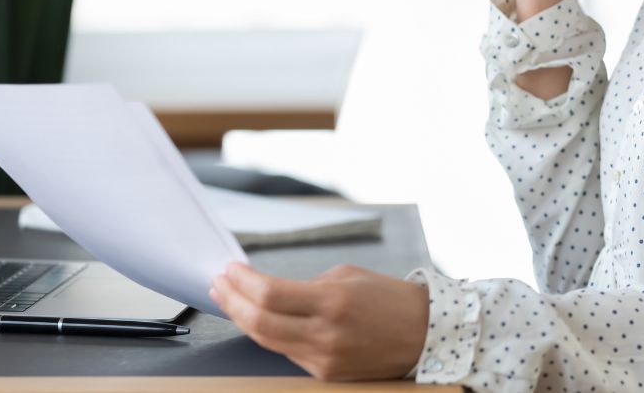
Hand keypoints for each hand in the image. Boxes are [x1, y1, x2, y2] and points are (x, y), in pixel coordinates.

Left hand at [210, 261, 428, 381]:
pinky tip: (258, 320)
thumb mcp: (348, 276)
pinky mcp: (326, 373)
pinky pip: (287, 353)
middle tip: (220, 285)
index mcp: (333, 300)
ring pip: (267, 341)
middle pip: (259, 322)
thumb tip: (271, 292)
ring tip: (229, 301)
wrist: (424, 333)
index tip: (230, 270)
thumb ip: (308, 285)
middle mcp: (325, 332)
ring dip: (242, 319)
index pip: (270, 294)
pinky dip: (269, 335)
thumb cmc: (389, 298)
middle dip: (232, 301)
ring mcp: (324, 358)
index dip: (243, 282)